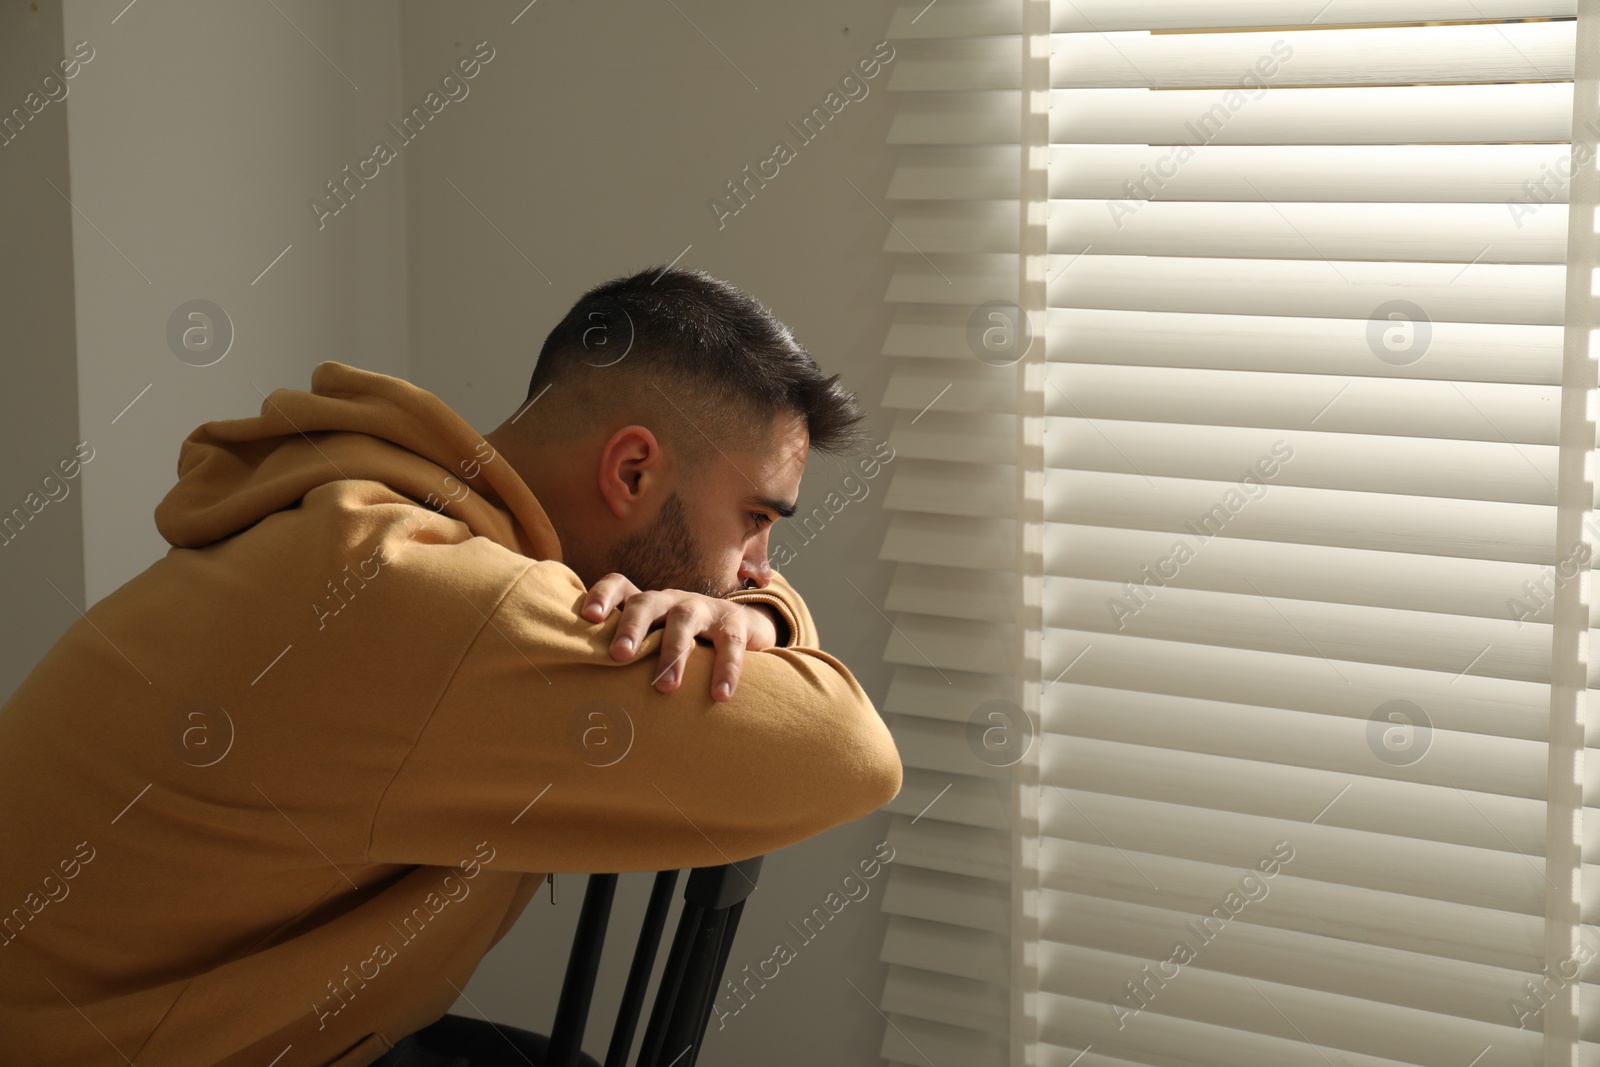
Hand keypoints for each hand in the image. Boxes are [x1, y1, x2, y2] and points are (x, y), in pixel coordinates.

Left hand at [577, 574, 779, 701]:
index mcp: (647, 605)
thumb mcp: (655, 643)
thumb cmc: (684, 645)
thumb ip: (628, 657)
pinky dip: (726, 669)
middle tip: (619, 655)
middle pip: (646, 602)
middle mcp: (671, 601)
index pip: (620, 587)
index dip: (603, 596)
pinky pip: (731, 644)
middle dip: (631, 626)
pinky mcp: (735, 624)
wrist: (741, 630)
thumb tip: (584, 694)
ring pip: (684, 620)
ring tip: (665, 687)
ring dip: (673, 652)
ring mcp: (703, 609)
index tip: (589, 617)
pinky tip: (720, 695)